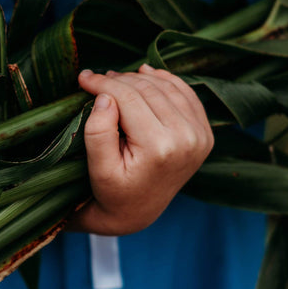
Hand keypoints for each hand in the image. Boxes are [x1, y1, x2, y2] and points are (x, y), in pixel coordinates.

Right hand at [70, 65, 213, 235]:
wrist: (137, 212)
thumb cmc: (112, 192)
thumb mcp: (98, 170)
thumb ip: (98, 133)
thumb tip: (105, 97)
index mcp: (159, 148)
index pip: (129, 99)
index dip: (103, 84)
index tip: (83, 77)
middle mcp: (186, 139)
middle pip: (148, 90)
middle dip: (118, 79)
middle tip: (94, 77)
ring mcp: (200, 136)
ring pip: (167, 87)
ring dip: (139, 78)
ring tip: (115, 78)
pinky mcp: (205, 134)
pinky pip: (186, 94)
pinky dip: (166, 80)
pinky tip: (146, 75)